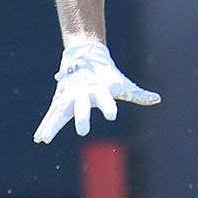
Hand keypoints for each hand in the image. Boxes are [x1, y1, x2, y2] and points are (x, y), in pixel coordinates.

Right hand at [33, 43, 160, 143]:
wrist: (86, 58)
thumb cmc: (108, 76)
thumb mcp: (123, 85)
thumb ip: (138, 95)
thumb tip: (157, 100)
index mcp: (99, 90)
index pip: (106, 99)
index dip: (109, 107)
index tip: (112, 116)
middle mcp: (83, 94)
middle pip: (82, 107)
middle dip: (83, 118)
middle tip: (83, 131)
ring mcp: (69, 97)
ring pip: (60, 112)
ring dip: (53, 125)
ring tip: (45, 139)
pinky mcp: (60, 102)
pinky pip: (52, 116)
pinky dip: (46, 125)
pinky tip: (39, 138)